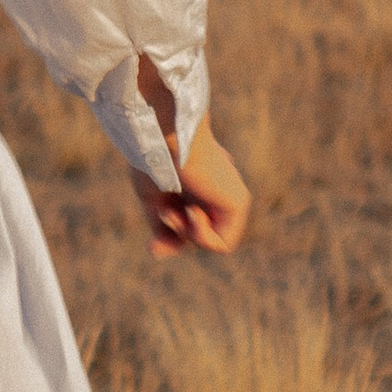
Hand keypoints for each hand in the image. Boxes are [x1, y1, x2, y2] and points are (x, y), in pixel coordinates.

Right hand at [131, 112, 250, 260]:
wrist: (165, 138)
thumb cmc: (154, 160)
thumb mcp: (152, 200)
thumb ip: (161, 227)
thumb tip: (157, 253)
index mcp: (198, 183)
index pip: (191, 221)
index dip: (173, 235)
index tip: (154, 242)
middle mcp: (216, 188)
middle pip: (199, 232)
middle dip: (177, 232)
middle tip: (166, 213)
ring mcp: (228, 194)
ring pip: (211, 240)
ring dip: (187, 234)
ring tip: (176, 210)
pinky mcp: (239, 201)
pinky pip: (224, 244)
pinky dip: (203, 237)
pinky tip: (193, 211)